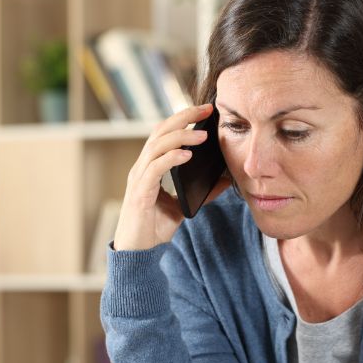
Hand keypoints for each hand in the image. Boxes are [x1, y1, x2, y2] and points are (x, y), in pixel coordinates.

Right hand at [113, 103, 229, 250]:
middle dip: (183, 117)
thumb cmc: (154, 228)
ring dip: (180, 137)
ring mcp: (138, 179)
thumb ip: (201, 193)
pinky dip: (171, 159)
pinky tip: (188, 155)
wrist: (137, 252)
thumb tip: (225, 180)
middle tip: (206, 109)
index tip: (206, 111)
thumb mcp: (182, 206)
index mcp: (149, 167)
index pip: (164, 134)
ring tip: (202, 135)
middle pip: (160, 131)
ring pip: (157, 146)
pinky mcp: (140, 194)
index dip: (183, 119)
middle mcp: (141, 168)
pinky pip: (155, 169)